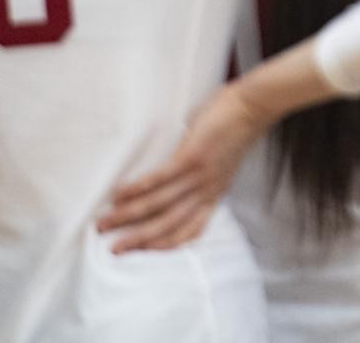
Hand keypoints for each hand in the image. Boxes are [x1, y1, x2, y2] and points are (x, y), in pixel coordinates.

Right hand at [98, 83, 272, 252]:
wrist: (255, 107)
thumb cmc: (235, 128)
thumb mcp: (222, 162)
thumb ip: (201, 174)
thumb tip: (173, 170)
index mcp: (214, 195)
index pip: (188, 232)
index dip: (162, 245)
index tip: (139, 251)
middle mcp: (206, 192)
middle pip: (167, 226)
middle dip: (137, 240)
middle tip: (111, 249)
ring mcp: (199, 176)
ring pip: (158, 206)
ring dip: (128, 217)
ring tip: (104, 222)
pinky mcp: (191, 157)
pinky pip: (159, 179)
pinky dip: (137, 189)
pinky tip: (119, 194)